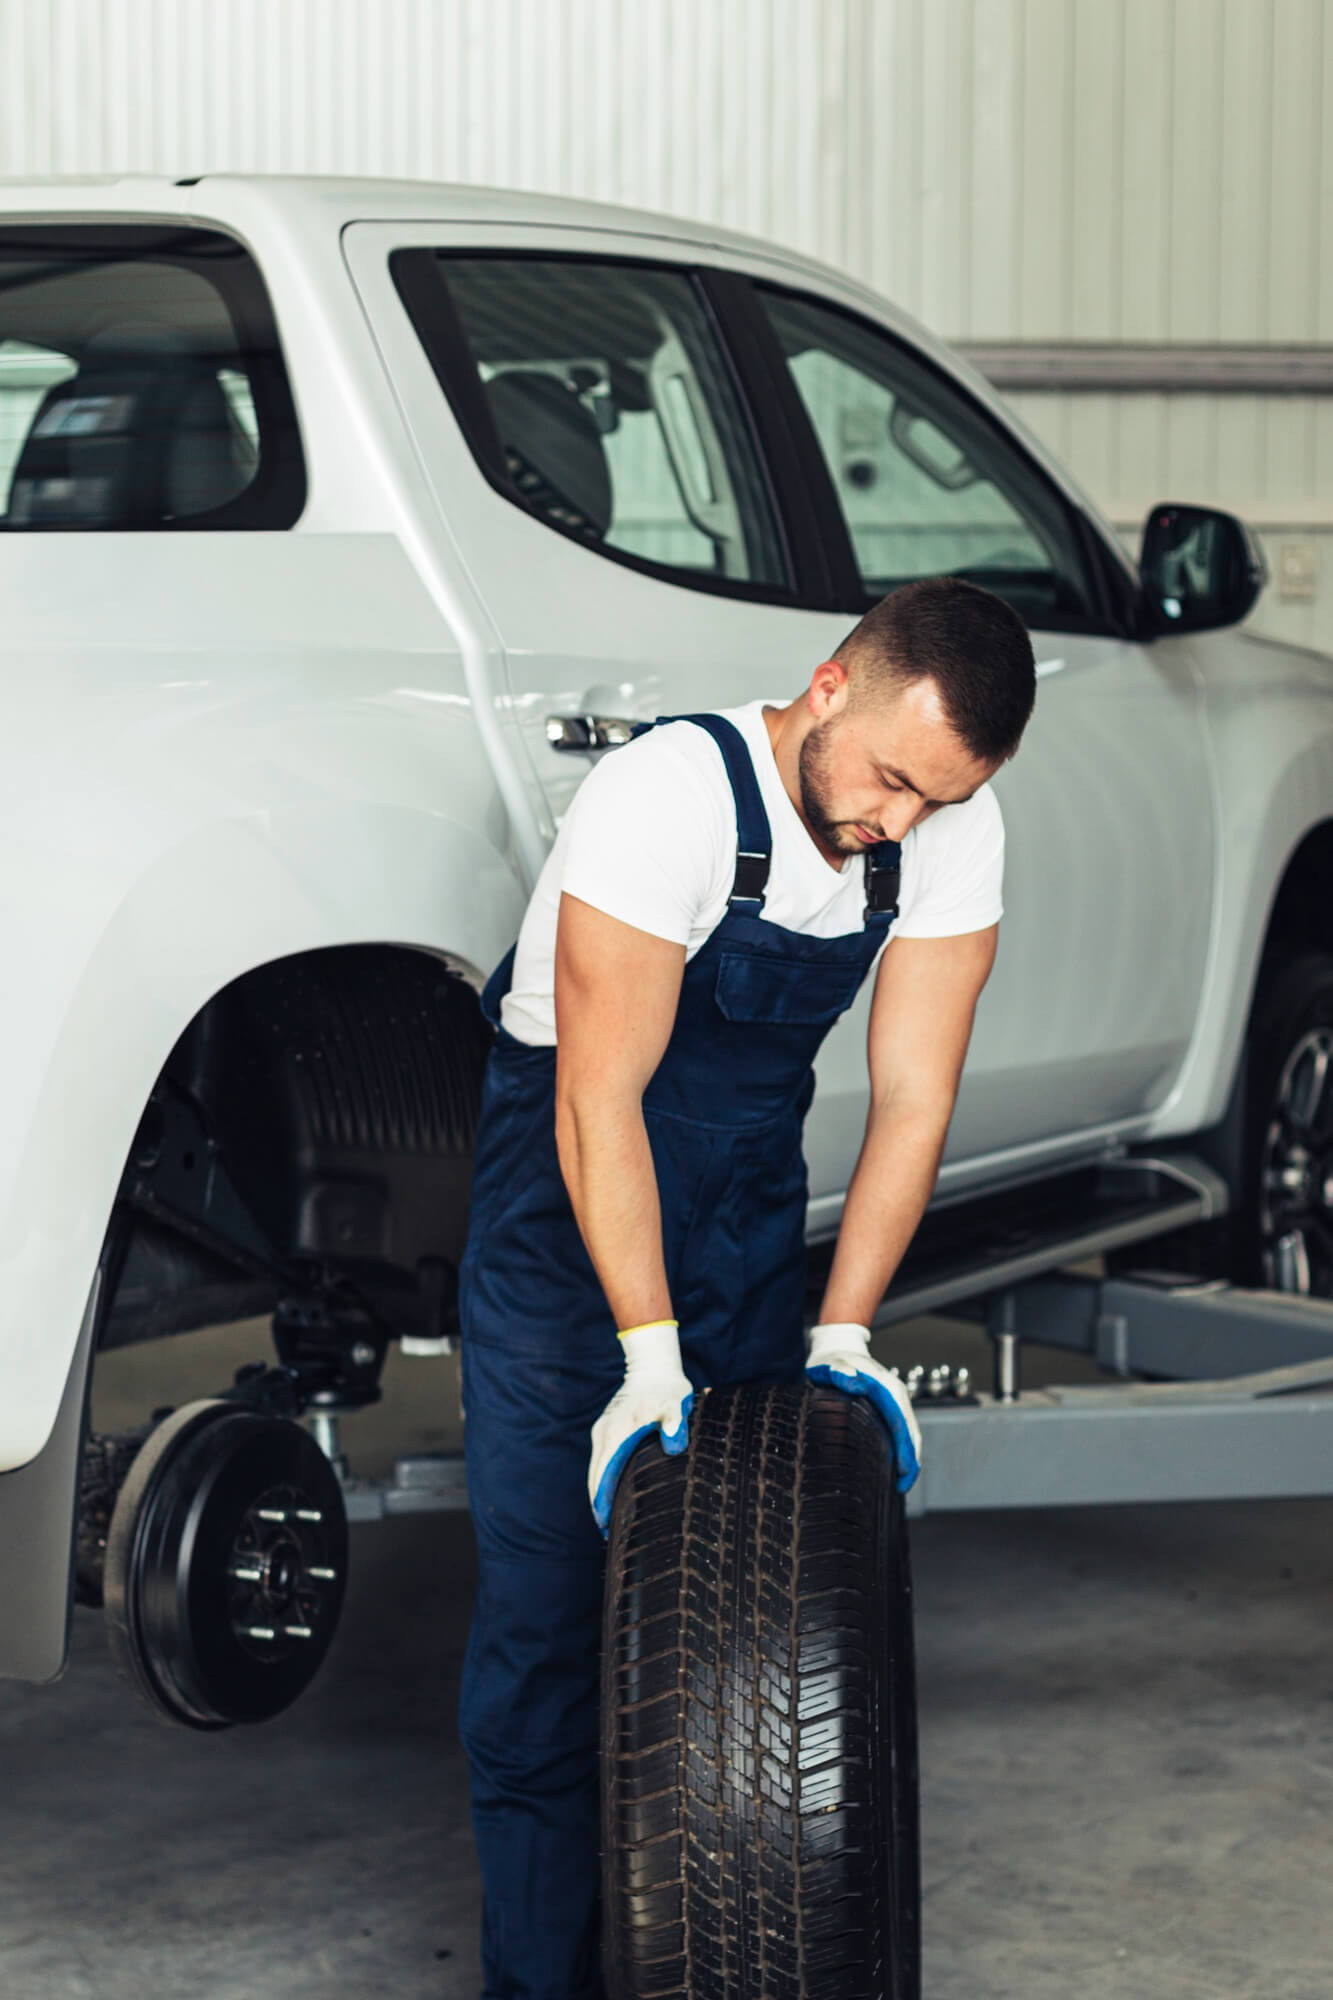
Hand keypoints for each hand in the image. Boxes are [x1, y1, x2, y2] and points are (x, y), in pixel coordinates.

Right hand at [589, 1321, 693, 1534]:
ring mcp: (603, 1431)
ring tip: (610, 1523)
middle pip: (595, 1477)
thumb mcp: (676, 1405)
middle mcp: (604, 1434)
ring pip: (596, 1470)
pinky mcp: (607, 1429)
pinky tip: (613, 1494)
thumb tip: (674, 1444)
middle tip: (610, 1536)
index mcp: (617, 1433)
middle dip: (600, 1506)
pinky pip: (601, 1460)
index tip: (608, 1529)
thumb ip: (676, 1424)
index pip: (604, 1476)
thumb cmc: (668, 1389)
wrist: (653, 1366)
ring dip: (600, 1494)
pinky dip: (603, 1480)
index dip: (604, 1504)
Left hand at [805, 1322, 921, 1492]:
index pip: (901, 1424)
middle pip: (911, 1433)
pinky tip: (894, 1465)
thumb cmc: (832, 1358)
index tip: (904, 1471)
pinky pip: (900, 1430)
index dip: (904, 1449)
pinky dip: (901, 1448)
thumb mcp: (831, 1364)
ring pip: (909, 1434)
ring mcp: (895, 1401)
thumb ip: (840, 1372)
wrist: (837, 1346)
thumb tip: (854, 1383)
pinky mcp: (888, 1406)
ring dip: (908, 1457)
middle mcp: (896, 1396)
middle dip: (910, 1461)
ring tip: (901, 1484)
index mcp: (888, 1388)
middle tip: (902, 1487)